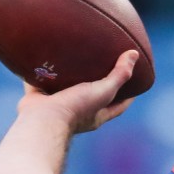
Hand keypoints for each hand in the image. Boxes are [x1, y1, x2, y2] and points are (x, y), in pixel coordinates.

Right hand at [17, 50, 137, 133]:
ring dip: (68, 78)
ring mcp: (57, 106)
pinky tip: (41, 58)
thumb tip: (134, 55)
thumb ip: (119, 75)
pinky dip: (40, 73)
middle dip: (96, 85)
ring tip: (72, 59)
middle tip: (102, 66)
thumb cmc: (76, 108)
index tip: (135, 85)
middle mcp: (78, 112)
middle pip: (91, 97)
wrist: (42, 119)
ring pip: (64, 89)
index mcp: (96, 115)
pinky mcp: (38, 98)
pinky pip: (39, 83)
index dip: (128, 97)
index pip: (118, 106)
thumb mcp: (103, 91)